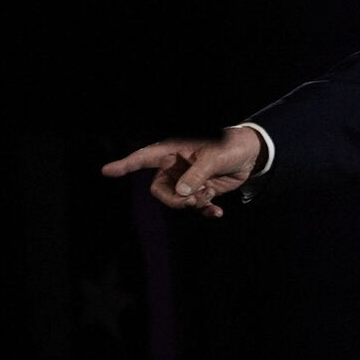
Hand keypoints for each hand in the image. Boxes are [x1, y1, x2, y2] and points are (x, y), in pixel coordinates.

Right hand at [101, 126, 263, 218]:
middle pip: (160, 189)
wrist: (251, 154)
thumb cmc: (230, 146)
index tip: (107, 171)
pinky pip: (195, 206)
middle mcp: (176, 166)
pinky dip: (205, 210)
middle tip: (192, 200)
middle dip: (174, 199)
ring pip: (177, 200)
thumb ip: (196, 174)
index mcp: (174, 151)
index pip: (145, 157)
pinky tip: (217, 212)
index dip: (126, 164)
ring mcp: (188, 180)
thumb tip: (182, 192)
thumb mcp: (214, 157)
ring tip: (208, 197)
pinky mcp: (201, 190)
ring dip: (192, 204)